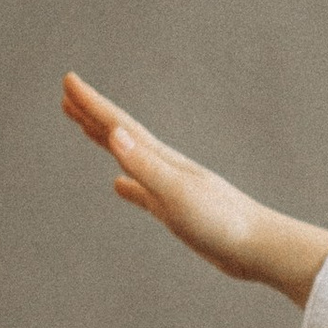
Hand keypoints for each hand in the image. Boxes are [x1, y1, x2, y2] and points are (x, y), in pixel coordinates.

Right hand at [61, 76, 327, 305]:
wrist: (260, 247)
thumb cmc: (222, 221)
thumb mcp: (176, 194)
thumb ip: (145, 165)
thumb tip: (114, 132)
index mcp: (162, 161)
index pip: (119, 125)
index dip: (91, 103)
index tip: (68, 80)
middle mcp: (165, 168)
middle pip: (122, 134)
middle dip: (93, 114)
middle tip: (67, 94)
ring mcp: (172, 188)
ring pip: (131, 157)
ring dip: (108, 140)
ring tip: (87, 127)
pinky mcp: (178, 212)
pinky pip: (144, 193)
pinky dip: (129, 185)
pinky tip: (119, 185)